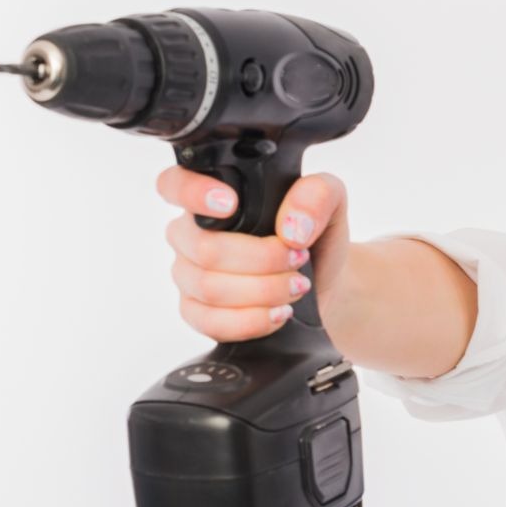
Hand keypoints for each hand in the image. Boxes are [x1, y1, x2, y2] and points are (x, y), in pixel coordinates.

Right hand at [156, 166, 350, 341]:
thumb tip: (291, 226)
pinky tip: (277, 312)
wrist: (323, 282)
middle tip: (297, 259)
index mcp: (213, 195)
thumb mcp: (330, 202)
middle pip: (205, 250)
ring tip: (296, 286)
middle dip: (261, 260)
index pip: (174, 184)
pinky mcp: (197, 313)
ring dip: (263, 291)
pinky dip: (251, 321)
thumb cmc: (315, 236)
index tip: (229, 204)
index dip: (192, 193)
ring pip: (210, 289)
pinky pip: (210, 322)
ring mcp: (189, 275)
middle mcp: (192, 234)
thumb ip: (317, 194)